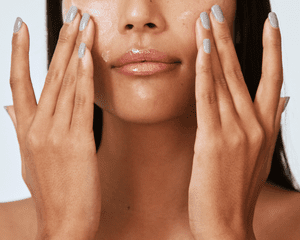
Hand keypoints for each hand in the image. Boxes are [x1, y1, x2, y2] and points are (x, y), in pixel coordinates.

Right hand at [9, 11, 99, 237]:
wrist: (63, 224)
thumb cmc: (51, 191)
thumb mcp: (29, 158)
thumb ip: (21, 128)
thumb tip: (10, 106)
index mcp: (25, 130)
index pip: (18, 82)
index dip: (18, 52)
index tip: (21, 26)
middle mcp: (37, 127)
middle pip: (48, 74)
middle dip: (61, 41)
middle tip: (72, 14)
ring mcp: (56, 134)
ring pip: (65, 83)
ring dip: (75, 51)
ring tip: (83, 24)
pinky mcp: (78, 143)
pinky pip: (81, 103)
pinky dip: (84, 78)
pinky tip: (87, 57)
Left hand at [188, 5, 284, 238]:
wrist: (226, 222)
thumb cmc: (238, 188)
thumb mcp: (260, 153)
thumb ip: (271, 121)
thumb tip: (283, 97)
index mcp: (266, 126)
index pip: (273, 77)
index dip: (272, 47)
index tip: (269, 22)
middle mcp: (255, 124)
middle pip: (243, 70)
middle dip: (232, 37)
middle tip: (219, 11)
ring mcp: (236, 131)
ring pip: (224, 79)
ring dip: (216, 46)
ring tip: (207, 20)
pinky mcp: (212, 140)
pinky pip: (208, 98)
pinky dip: (206, 72)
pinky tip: (204, 51)